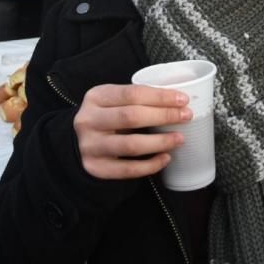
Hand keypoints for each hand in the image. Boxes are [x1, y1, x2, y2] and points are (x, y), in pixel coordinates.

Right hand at [73, 83, 192, 179]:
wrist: (77, 141)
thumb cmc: (105, 117)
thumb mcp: (112, 101)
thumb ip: (136, 100)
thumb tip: (177, 101)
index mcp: (96, 97)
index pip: (131, 93)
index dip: (160, 96)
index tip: (182, 99)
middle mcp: (89, 120)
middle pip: (131, 116)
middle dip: (163, 116)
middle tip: (186, 116)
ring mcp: (90, 145)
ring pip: (130, 145)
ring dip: (160, 142)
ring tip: (179, 139)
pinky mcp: (95, 167)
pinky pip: (127, 169)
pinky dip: (150, 165)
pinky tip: (165, 158)